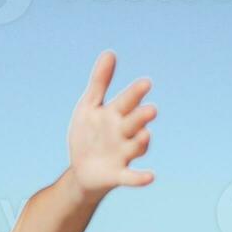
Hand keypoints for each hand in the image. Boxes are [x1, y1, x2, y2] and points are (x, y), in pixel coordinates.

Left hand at [67, 50, 156, 196]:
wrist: (81, 169)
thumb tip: (110, 53)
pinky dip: (140, 178)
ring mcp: (123, 154)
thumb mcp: (89, 107)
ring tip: (143, 136)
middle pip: (135, 122)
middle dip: (141, 117)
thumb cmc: (88, 135)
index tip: (145, 83)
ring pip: (136, 146)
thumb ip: (100, 82)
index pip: (127, 101)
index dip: (135, 94)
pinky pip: (131, 177)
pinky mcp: (118, 174)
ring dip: (141, 142)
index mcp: (116, 115)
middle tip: (149, 110)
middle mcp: (124, 133)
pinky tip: (150, 177)